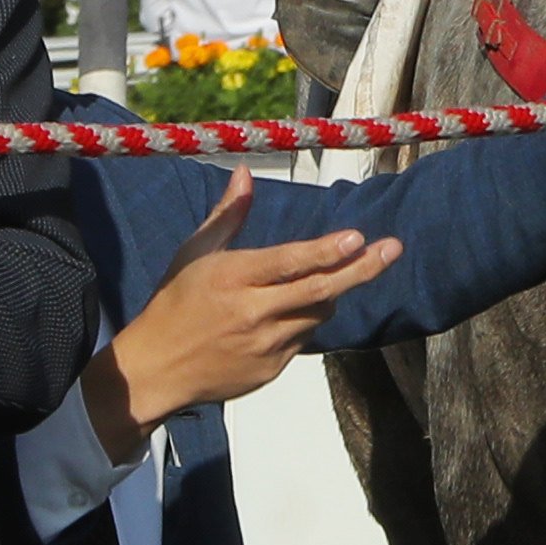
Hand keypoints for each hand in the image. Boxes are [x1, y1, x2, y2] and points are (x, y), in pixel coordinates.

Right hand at [82, 168, 399, 459]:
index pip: (288, 263)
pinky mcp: (269, 371)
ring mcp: (264, 347)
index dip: (325, 251)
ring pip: (318, 314)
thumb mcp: (194, 253)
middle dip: (361, 269)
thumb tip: (246, 172)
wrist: (152, 372)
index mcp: (232, 279)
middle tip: (393, 249)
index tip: (358, 238)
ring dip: (329, 293)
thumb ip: (228, 215)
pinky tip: (286, 314)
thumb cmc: (173, 303)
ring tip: (328, 276)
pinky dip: (305, 321)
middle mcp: (252, 314)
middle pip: (319, 291)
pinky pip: (303, 339)